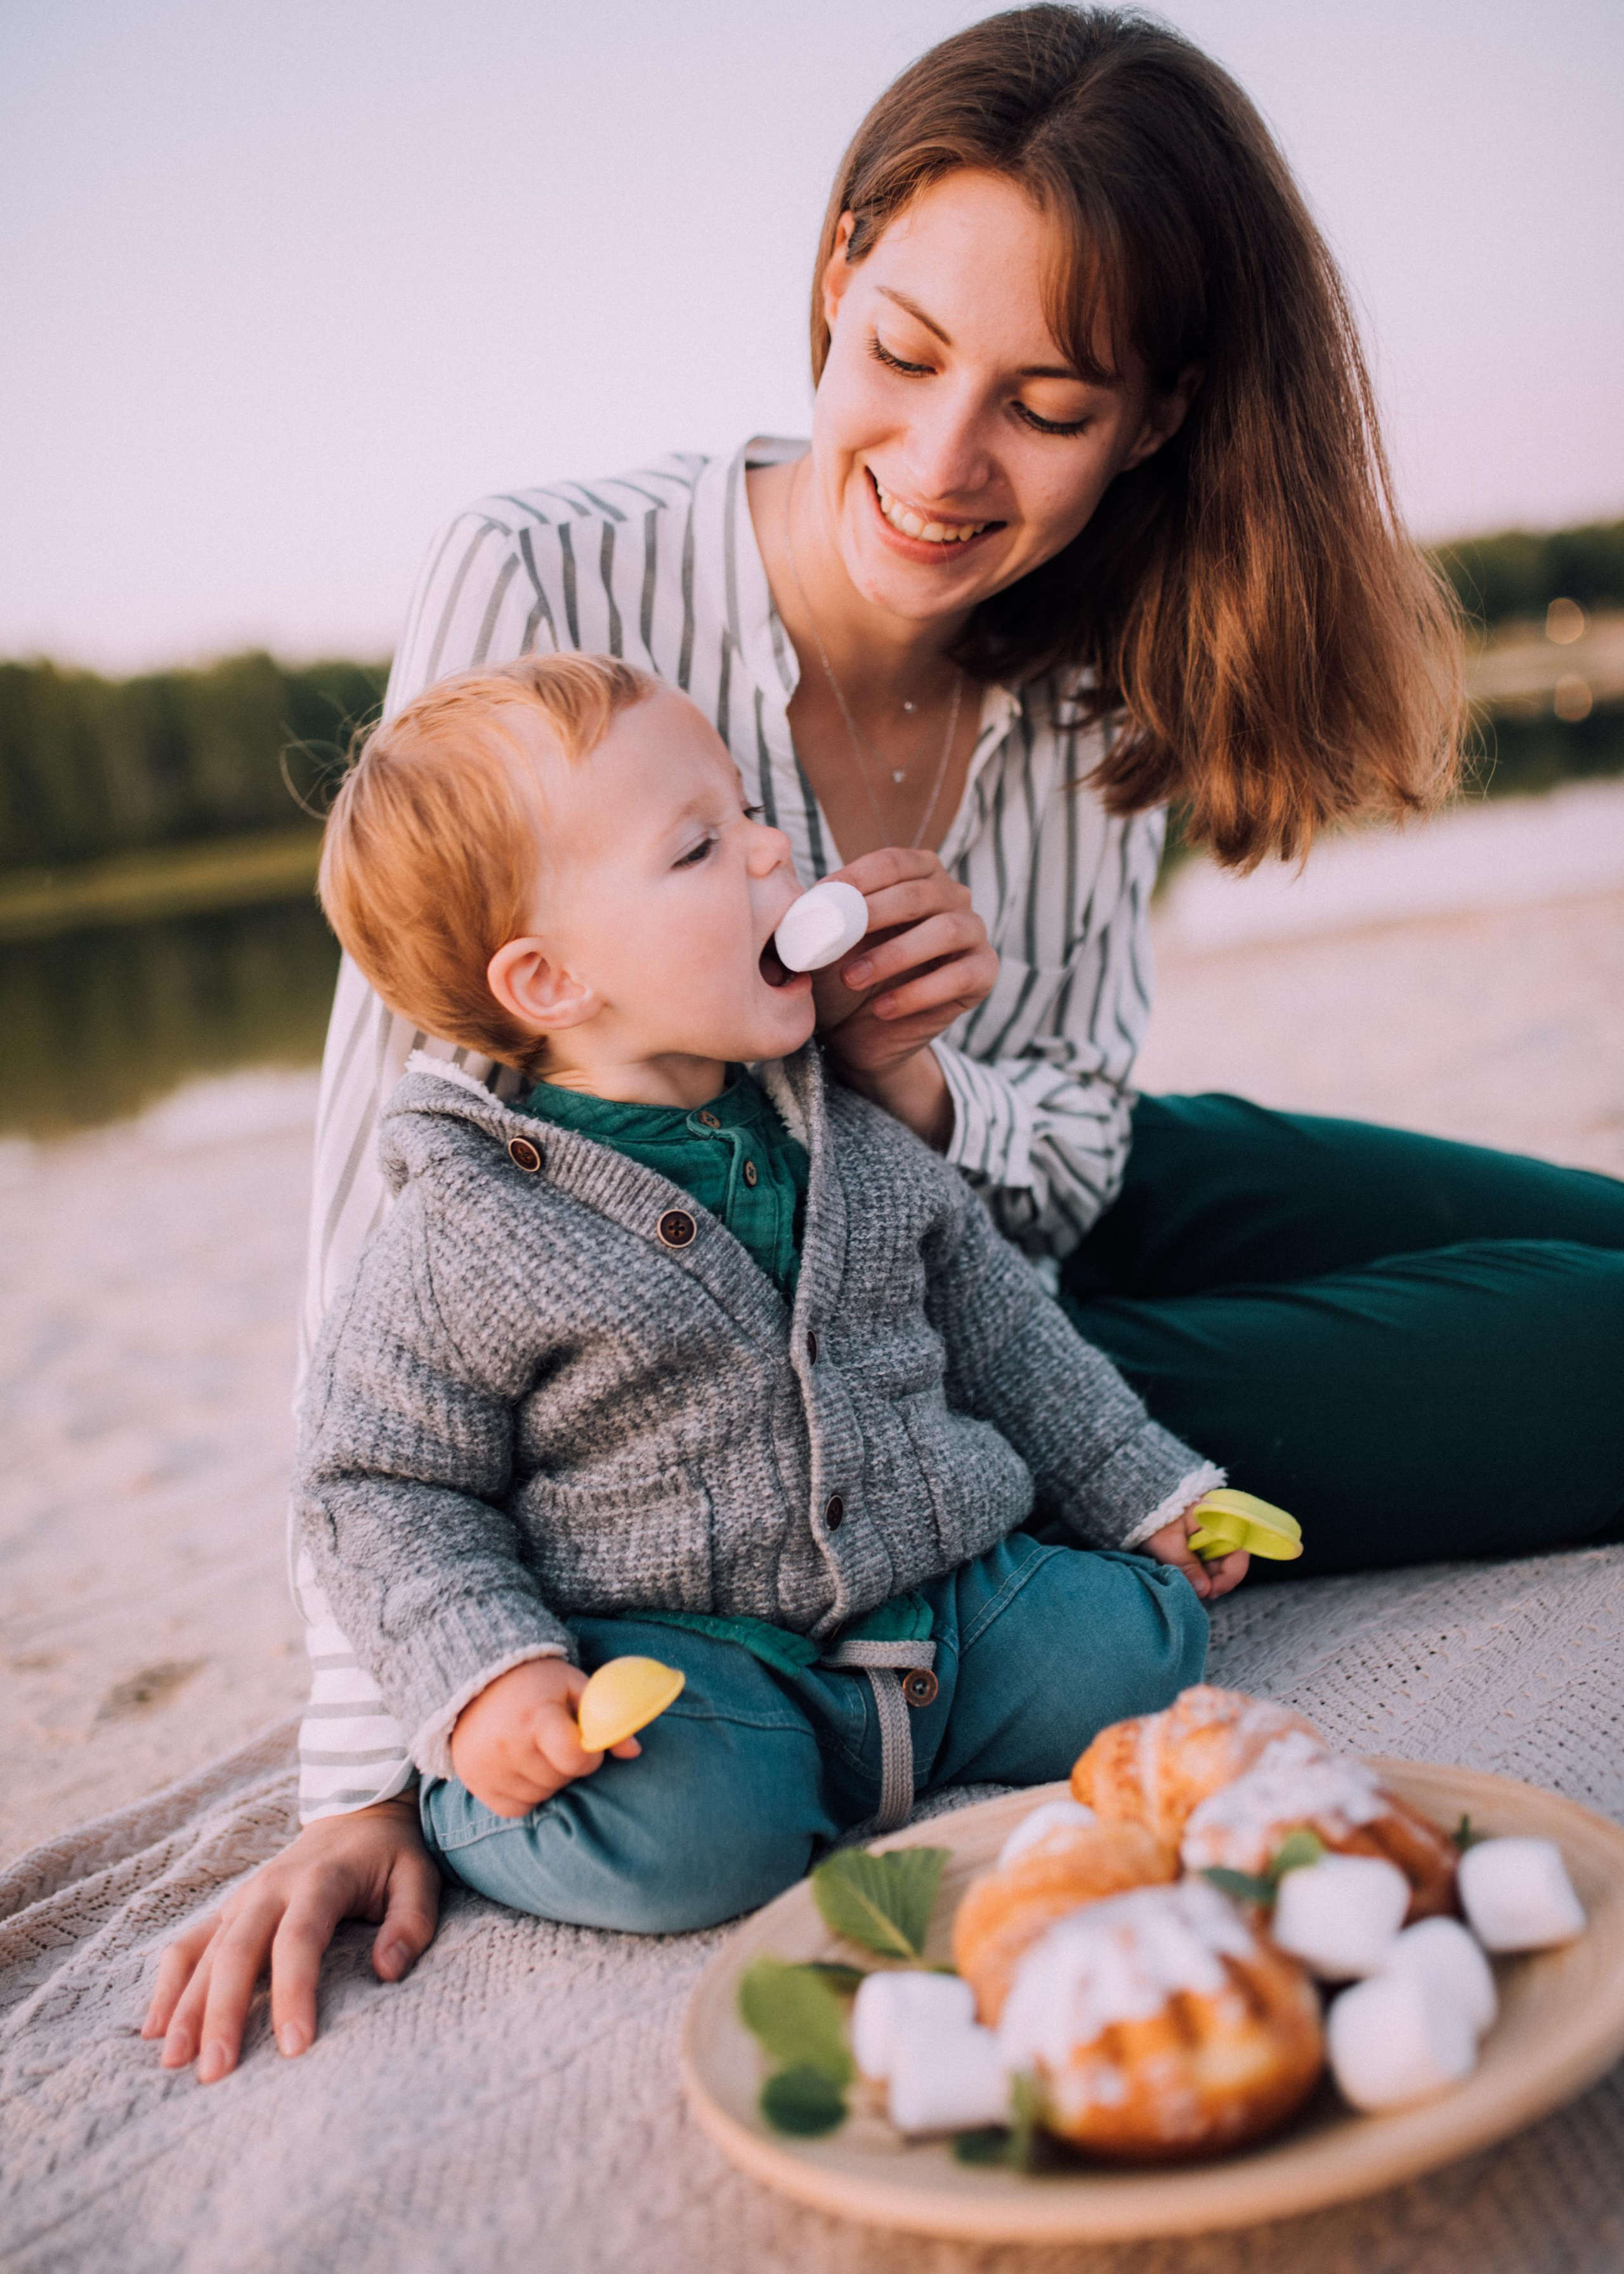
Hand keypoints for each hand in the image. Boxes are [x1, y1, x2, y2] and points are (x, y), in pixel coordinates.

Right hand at [141, 1791, 439, 2082]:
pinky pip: (187, 1946)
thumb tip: (388, 1971)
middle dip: (222, 2012)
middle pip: (237, 1951)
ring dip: (186, 2007)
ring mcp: (243, 1899)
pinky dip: (168, 1986)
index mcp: (319, 1880)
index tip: (295, 2048)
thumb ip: (410, 1922)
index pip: (298, 1940)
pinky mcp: (228, 1911)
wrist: (356, 1812)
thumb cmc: (390, 1856)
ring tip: (173, 2063)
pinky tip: (155, 2030)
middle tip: (215, 2073)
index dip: (294, 1993)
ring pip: (203, 1952)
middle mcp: (270, 1888)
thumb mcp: (418, 1877)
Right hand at [449, 1655, 641, 1818]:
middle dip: (567, 1766)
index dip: (588, 1756)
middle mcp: (508, 1745)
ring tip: (538, 1750)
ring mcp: (488, 1767)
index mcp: (536, 1717)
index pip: (575, 1759)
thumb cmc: (537, 1684)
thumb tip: (634, 1751)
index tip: (583, 1743)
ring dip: (547, 1781)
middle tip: (556, 1741)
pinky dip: (525, 1795)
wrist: (479, 1680)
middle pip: (559, 1780)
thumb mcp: (574, 1687)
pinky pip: (514, 1809)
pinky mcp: (475, 1782)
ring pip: (540, 1796)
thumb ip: (606, 1717)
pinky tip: (522, 1768)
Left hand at [811, 847, 997, 1143]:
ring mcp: (973, 933)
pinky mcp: (983, 973)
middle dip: (873, 916)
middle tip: (833, 943)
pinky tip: (883, 1009)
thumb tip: (797, 900)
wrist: (860, 1032)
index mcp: (918, 873)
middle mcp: (953, 895)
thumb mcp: (825, 941)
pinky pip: (958, 977)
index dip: (855, 878)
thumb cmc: (843, 972)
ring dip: (893, 955)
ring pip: (945, 931)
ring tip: (851, 978)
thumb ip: (818, 915)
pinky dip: (917, 994)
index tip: (818, 900)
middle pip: (920, 893)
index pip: (891, 862)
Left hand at [1142, 1507, 1250, 1601]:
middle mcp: (1220, 1526)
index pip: (1239, 1551)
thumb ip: (1186, 1565)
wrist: (1136, 1501)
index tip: (1212, 1591)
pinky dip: (1197, 1571)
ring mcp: (1210, 1533)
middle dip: (1214, 1580)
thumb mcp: (1167, 1542)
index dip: (1231, 1575)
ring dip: (1205, 1578)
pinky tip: (1185, 1577)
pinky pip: (1205, 1560)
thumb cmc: (1152, 1516)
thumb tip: (1204, 1590)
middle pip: (1229, 1561)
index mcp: (1219, 1518)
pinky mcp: (1199, 1540)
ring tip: (1188, 1587)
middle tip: (1197, 1594)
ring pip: (1217, 1563)